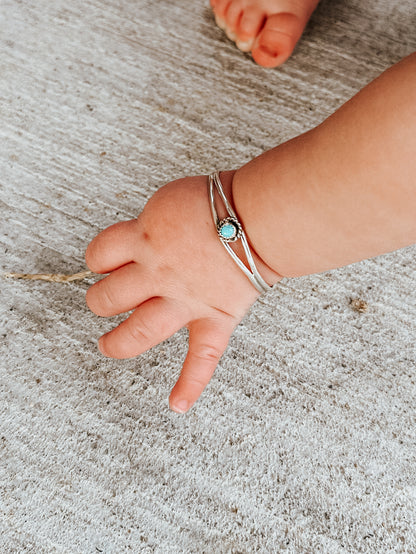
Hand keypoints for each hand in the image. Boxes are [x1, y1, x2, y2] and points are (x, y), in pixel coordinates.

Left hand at [85, 173, 278, 412]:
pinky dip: (191, 383)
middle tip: (106, 299)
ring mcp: (185, 301)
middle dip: (101, 299)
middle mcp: (158, 273)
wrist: (259, 215)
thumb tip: (141, 240)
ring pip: (138, 332)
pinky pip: (202, 358)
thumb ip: (152, 224)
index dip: (98, 258)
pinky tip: (176, 405)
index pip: (100, 253)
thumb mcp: (172, 200)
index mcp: (146, 238)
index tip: (106, 261)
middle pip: (109, 297)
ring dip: (117, 342)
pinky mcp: (214, 319)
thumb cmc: (220, 199)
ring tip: (108, 345)